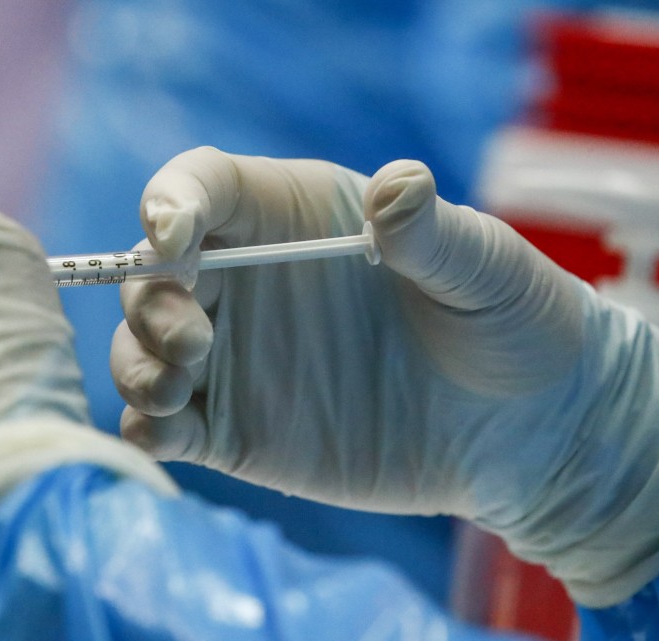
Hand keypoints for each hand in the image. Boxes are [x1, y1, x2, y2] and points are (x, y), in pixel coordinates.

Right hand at [111, 146, 658, 607]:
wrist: (523, 427)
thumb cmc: (509, 322)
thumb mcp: (485, 269)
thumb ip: (433, 233)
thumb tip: (397, 190)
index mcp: (291, 219)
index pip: (202, 189)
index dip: (169, 202)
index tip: (171, 235)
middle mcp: (246, 282)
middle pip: (151, 272)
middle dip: (149, 300)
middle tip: (194, 340)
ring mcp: (233, 358)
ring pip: (140, 347)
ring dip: (135, 362)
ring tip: (174, 391)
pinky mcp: (232, 429)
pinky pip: (162, 423)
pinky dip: (144, 427)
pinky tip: (167, 433)